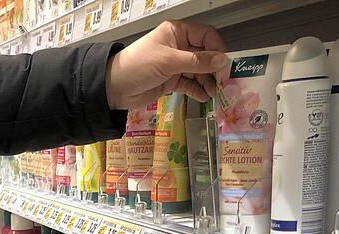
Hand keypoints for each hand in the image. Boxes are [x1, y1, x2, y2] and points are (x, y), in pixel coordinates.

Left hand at [106, 20, 226, 109]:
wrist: (113, 88)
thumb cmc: (137, 66)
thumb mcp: (168, 61)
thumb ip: (196, 61)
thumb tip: (221, 61)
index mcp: (177, 33)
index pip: (206, 36)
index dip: (217, 49)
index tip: (224, 65)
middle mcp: (178, 47)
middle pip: (205, 55)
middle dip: (214, 69)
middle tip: (224, 82)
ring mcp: (175, 65)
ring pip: (199, 72)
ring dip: (208, 82)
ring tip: (215, 93)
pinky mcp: (171, 81)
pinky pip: (190, 84)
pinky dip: (197, 90)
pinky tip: (204, 97)